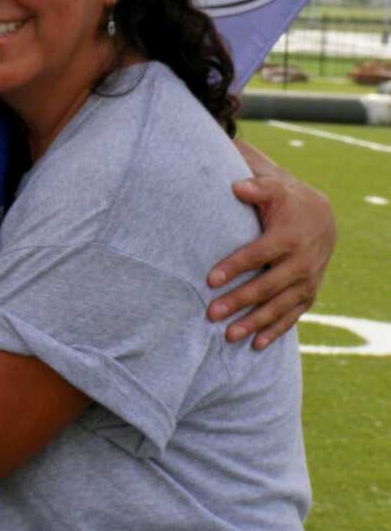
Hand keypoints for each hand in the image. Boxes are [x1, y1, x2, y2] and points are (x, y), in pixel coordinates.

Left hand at [207, 139, 335, 348]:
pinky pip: (292, 317)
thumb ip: (256, 187)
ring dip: (254, 323)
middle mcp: (300, 264)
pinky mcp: (308, 295)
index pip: (257, 255)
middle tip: (211, 313)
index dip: (234, 267)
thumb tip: (236, 186)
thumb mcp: (274, 189)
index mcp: (288, 238)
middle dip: (238, 301)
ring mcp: (306, 282)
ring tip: (228, 335)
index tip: (210, 280)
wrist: (321, 218)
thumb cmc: (286, 202)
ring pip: (278, 307)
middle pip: (265, 287)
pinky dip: (275, 331)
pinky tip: (255, 344)